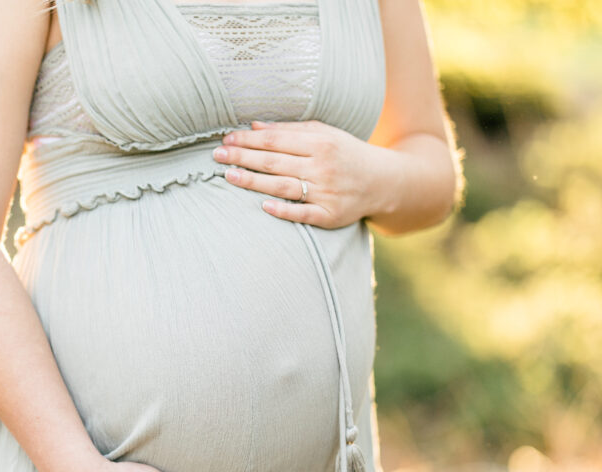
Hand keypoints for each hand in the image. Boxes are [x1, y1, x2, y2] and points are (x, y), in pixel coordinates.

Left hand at [212, 119, 392, 228]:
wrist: (385, 182)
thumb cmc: (347, 154)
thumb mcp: (325, 134)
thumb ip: (290, 130)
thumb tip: (254, 126)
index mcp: (320, 143)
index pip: (275, 141)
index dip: (248, 140)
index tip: (226, 139)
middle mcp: (322, 167)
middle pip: (274, 162)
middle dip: (242, 157)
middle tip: (216, 155)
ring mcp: (326, 192)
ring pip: (282, 186)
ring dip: (252, 181)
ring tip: (228, 175)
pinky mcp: (330, 215)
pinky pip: (302, 214)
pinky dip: (283, 210)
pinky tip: (263, 206)